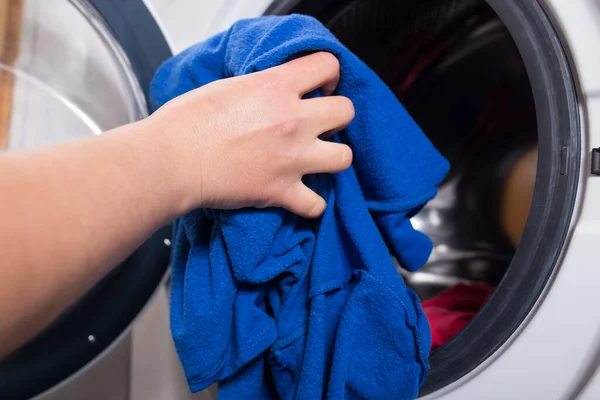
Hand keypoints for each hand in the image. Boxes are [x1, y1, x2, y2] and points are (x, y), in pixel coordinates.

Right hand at [150, 52, 353, 217]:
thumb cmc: (187, 122)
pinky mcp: (281, 191)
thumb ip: (261, 87)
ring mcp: (292, 158)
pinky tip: (301, 198)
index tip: (321, 85)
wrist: (172, 161)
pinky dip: (310, 205)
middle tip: (320, 123)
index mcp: (277, 87)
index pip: (327, 66)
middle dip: (336, 116)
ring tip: (317, 159)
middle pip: (346, 111)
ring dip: (333, 158)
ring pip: (344, 157)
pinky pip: (315, 206)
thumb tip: (271, 91)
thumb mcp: (228, 86)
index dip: (328, 74)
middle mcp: (293, 121)